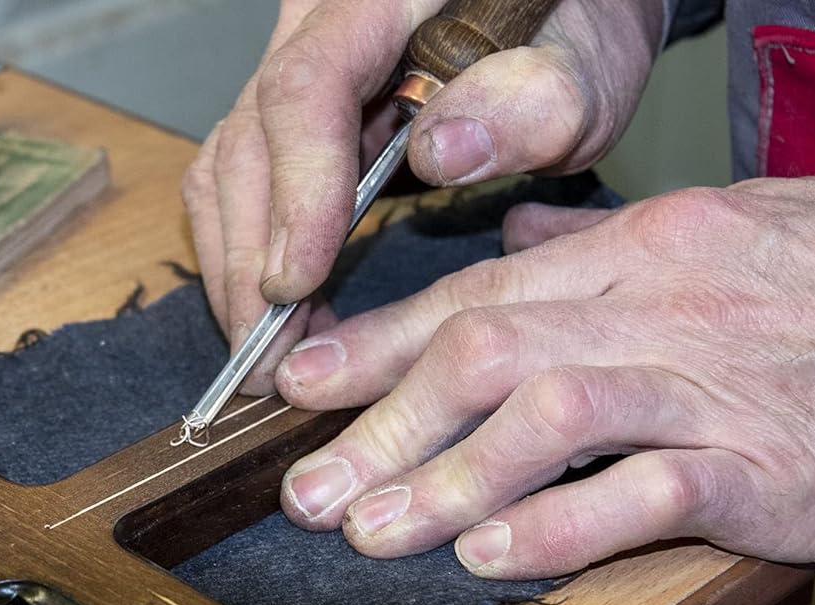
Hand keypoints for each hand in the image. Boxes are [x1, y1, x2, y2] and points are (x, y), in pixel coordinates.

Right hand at [183, 0, 665, 393]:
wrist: (556, 12)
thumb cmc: (573, 31)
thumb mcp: (586, 63)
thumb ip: (535, 99)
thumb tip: (438, 154)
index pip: (308, 87)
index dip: (296, 190)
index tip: (297, 281)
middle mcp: (316, 26)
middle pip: (248, 140)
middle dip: (250, 260)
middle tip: (269, 360)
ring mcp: (293, 68)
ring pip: (228, 168)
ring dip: (236, 269)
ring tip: (269, 355)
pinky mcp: (289, 116)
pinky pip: (239, 183)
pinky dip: (245, 255)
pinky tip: (277, 315)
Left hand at [271, 175, 814, 577]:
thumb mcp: (740, 225)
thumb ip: (612, 243)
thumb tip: (522, 241)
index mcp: (650, 249)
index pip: (480, 293)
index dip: (379, 344)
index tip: (304, 384)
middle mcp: (663, 310)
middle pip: (485, 357)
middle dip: (382, 426)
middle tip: (309, 489)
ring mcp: (710, 389)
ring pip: (543, 423)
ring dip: (443, 483)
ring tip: (372, 532)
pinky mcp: (761, 470)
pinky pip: (639, 499)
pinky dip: (555, 531)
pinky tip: (490, 560)